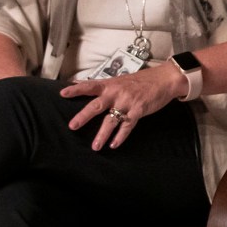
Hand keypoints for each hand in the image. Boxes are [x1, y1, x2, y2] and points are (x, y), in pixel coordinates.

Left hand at [60, 64, 185, 150]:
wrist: (163, 80)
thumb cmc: (139, 81)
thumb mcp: (117, 80)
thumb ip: (99, 84)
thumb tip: (78, 83)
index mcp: (109, 85)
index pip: (89, 86)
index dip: (76, 89)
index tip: (62, 93)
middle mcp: (116, 93)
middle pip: (96, 106)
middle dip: (83, 117)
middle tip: (72, 126)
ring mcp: (127, 103)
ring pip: (111, 120)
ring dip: (102, 134)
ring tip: (95, 146)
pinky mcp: (138, 111)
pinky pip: (127, 126)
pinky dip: (120, 136)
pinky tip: (113, 144)